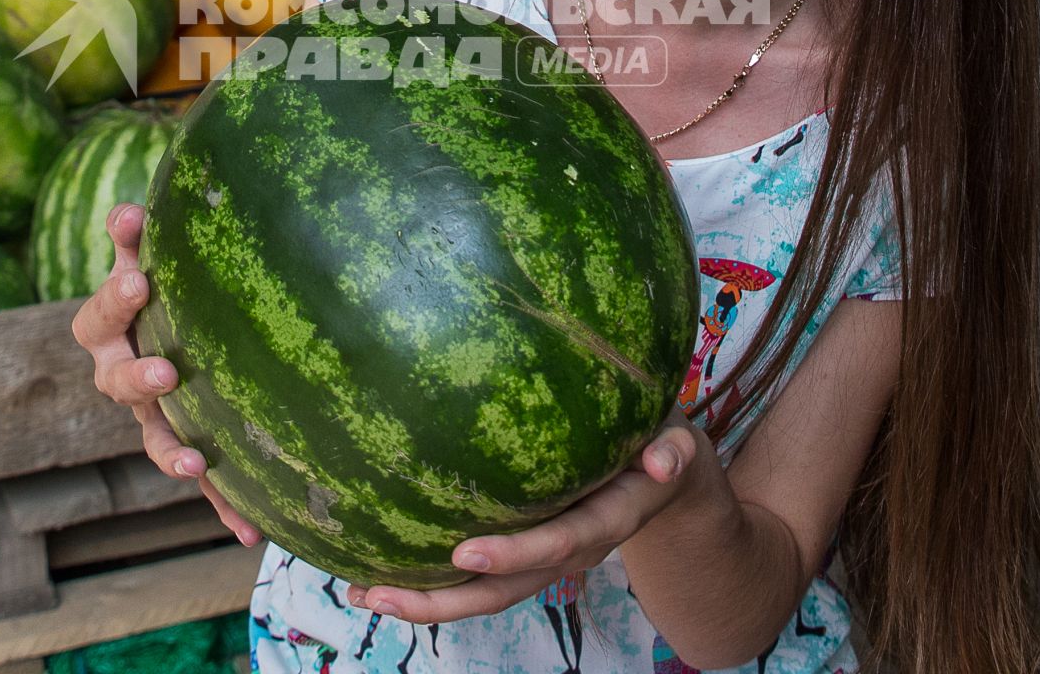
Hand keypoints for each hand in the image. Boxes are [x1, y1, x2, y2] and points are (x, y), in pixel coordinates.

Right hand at [69, 202, 261, 546]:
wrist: (184, 326)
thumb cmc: (171, 280)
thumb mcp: (156, 256)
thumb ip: (141, 236)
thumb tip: (130, 209)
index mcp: (113, 328)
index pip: (99, 317)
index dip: (115, 300)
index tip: (139, 281)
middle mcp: (125, 376)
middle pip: (116, 384)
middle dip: (138, 379)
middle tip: (164, 372)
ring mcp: (156, 415)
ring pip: (155, 439)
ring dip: (171, 453)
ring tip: (194, 463)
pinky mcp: (190, 446)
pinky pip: (205, 482)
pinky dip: (225, 505)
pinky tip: (252, 531)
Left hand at [344, 414, 710, 623]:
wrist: (668, 480)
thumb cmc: (662, 443)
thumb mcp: (676, 440)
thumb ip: (671, 451)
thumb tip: (664, 461)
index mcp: (607, 520)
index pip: (557, 542)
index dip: (514, 553)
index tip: (463, 552)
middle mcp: (569, 550)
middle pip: (506, 589)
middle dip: (445, 599)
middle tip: (382, 592)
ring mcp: (544, 558)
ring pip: (484, 593)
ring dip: (426, 600)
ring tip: (363, 592)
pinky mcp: (524, 552)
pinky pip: (478, 576)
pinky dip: (431, 580)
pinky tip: (378, 571)